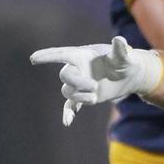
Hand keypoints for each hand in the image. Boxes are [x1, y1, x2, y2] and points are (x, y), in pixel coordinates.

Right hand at [30, 36, 161, 125]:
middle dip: (77, 83)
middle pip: (65, 76)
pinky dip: (69, 113)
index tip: (33, 58)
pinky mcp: (85, 96)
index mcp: (82, 56)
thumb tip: (119, 40)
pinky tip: (67, 122)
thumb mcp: (124, 56)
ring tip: (95, 97)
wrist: (130, 75)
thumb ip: (120, 49)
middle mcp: (78, 69)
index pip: (61, 54)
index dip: (47, 56)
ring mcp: (80, 84)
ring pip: (68, 92)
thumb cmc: (125, 61)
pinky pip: (71, 106)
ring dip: (80, 97)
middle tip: (94, 86)